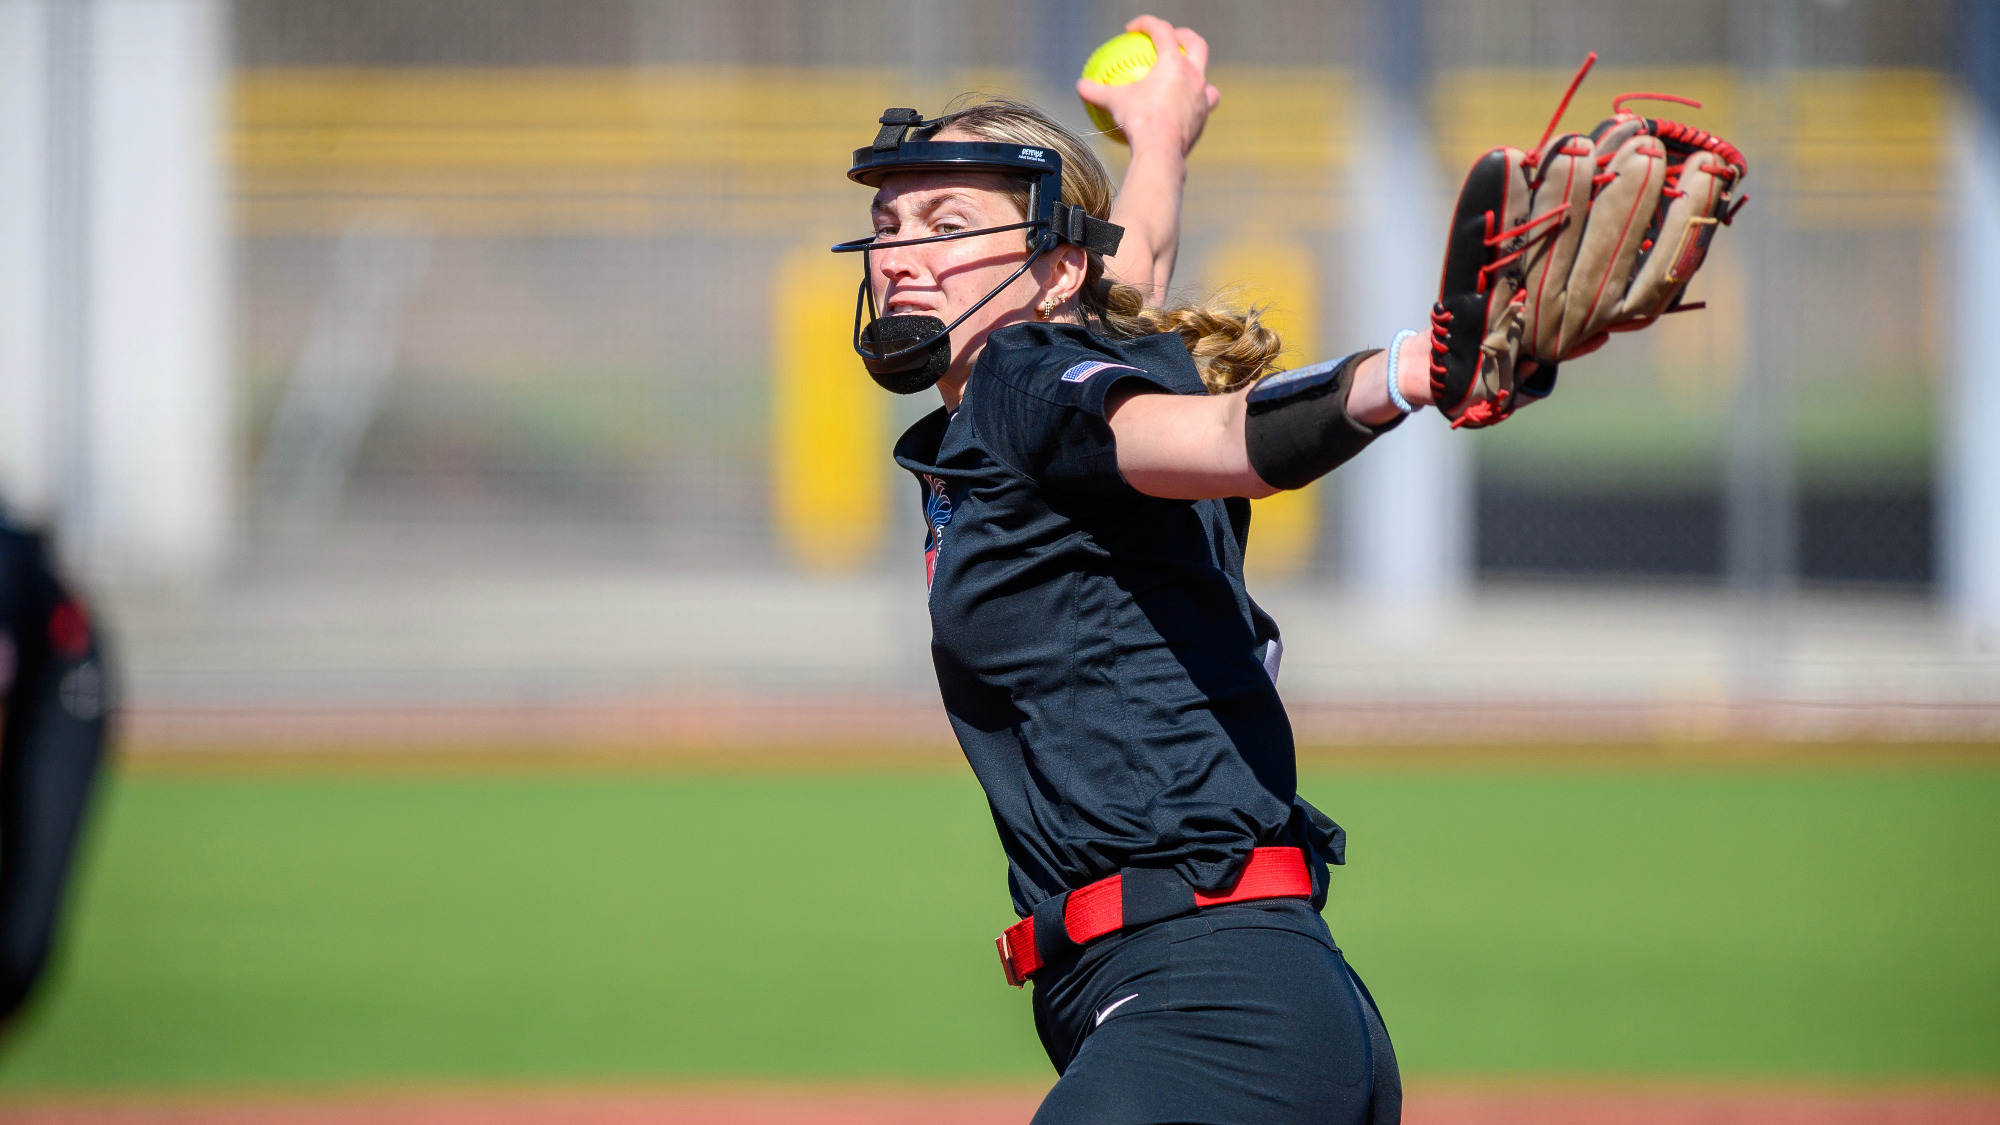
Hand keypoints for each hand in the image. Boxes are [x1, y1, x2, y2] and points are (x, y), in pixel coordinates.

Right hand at [1076, 15, 1220, 156]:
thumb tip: (1080, 86)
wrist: (1162, 150)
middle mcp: (1193, 76)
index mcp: (1173, 63)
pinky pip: (1201, 107)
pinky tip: (1181, 110)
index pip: (1162, 31)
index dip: (1147, 24)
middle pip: (1196, 44)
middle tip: (1173, 37)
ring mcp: (1201, 97)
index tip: (1132, 29)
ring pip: (1206, 79)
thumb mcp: (1114, 103)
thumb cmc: (1139, 121)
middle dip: (1185, 36)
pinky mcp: (1202, 118)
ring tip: (1185, 79)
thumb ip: (1096, 91)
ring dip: (1197, 75)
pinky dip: (1192, 105)